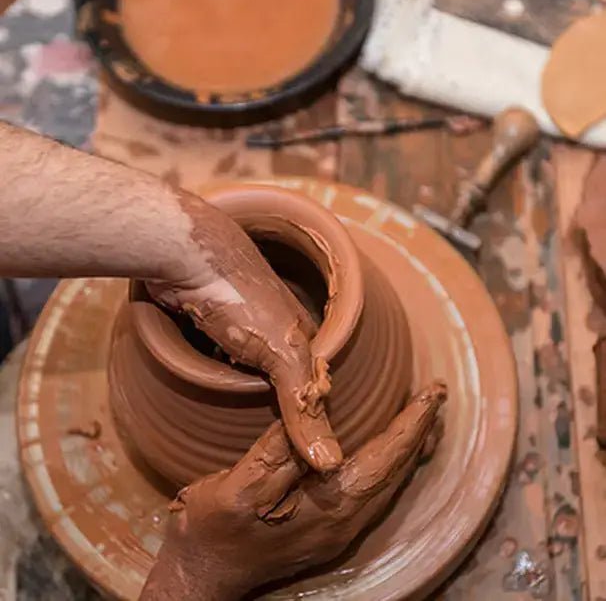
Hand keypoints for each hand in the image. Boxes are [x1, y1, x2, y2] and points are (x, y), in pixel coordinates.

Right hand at [140, 382, 446, 600]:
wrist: (202, 575)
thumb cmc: (214, 527)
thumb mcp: (237, 487)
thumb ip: (277, 455)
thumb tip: (312, 424)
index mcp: (328, 506)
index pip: (384, 459)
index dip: (410, 425)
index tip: (433, 395)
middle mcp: (344, 521)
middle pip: (396, 472)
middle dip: (419, 433)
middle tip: (436, 398)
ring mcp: (338, 530)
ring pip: (389, 485)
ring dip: (409, 450)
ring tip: (424, 421)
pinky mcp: (328, 531)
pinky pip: (375, 493)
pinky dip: (391, 467)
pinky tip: (390, 455)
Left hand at [146, 200, 338, 471]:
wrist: (188, 255)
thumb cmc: (243, 301)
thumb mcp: (282, 356)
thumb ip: (304, 407)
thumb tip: (331, 463)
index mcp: (302, 339)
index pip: (314, 392)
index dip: (309, 425)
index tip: (300, 463)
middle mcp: (276, 334)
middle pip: (282, 384)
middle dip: (276, 415)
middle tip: (265, 459)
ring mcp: (241, 331)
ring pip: (248, 375)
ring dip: (244, 401)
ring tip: (238, 438)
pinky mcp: (209, 328)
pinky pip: (217, 365)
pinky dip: (216, 383)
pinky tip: (209, 401)